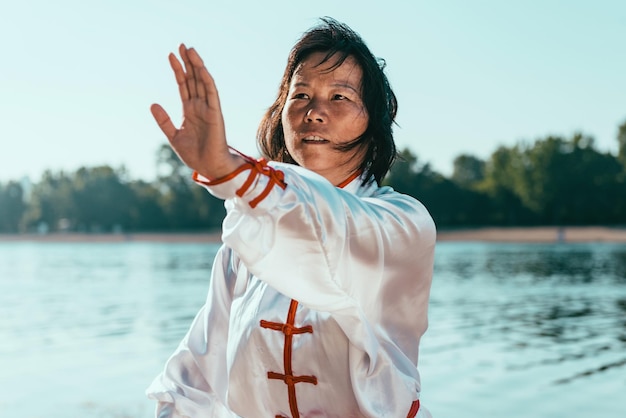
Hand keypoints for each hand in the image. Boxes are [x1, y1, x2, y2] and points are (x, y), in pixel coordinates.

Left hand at [151, 44, 242, 178]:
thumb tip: (153, 104)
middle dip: (188, 62)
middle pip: (193, 79)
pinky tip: (201, 69)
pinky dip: (207, 80)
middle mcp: (200, 106)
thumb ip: (164, 120)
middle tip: (182, 45)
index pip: (183, 85)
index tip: (170, 55)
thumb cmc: (194, 154)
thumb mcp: (173, 136)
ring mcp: (208, 108)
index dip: (178, 70)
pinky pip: (212, 94)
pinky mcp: (216, 114)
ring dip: (197, 66)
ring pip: (203, 82)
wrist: (209, 166)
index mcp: (189, 110)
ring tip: (190, 50)